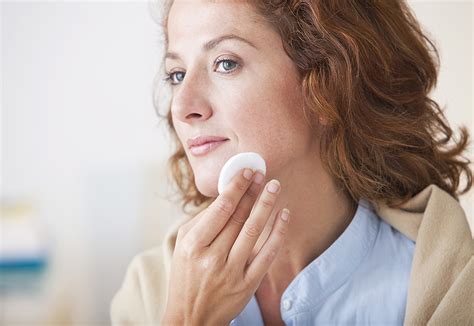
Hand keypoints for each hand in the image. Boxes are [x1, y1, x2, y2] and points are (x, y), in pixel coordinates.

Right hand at [162, 168, 289, 324]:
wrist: (191, 318)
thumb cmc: (186, 276)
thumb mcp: (183, 247)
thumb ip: (202, 221)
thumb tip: (228, 196)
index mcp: (193, 245)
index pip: (220, 209)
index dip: (236, 187)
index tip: (246, 171)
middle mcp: (212, 258)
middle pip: (239, 217)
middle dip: (253, 191)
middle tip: (263, 173)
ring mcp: (232, 272)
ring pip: (254, 231)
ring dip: (267, 205)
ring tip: (275, 186)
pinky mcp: (248, 285)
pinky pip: (267, 254)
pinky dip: (277, 233)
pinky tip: (284, 215)